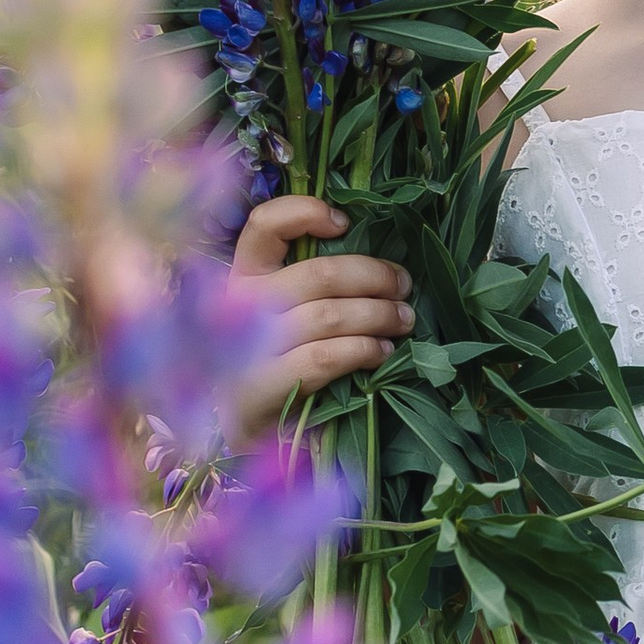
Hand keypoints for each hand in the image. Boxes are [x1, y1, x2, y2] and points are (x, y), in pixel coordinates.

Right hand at [230, 198, 412, 433]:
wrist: (247, 431)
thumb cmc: (281, 362)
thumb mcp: (292, 315)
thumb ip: (317, 287)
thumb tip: (380, 268)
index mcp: (245, 276)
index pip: (263, 226)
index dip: (303, 213)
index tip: (344, 222)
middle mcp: (239, 305)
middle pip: (318, 273)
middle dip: (373, 276)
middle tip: (404, 288)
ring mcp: (246, 347)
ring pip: (328, 315)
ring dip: (377, 315)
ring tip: (403, 321)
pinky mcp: (259, 387)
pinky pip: (321, 358)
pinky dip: (361, 351)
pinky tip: (381, 353)